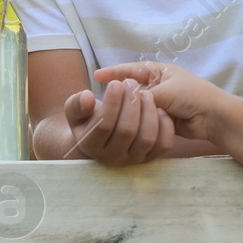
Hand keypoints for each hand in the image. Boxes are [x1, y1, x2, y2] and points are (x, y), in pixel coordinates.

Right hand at [62, 78, 176, 164]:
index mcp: (90, 145)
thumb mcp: (77, 109)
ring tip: (146, 93)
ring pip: (146, 139)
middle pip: (126, 131)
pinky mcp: (150, 157)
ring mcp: (133, 159)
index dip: (111, 103)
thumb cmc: (89, 116)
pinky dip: (164, 125)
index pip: (103, 125)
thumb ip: (77, 103)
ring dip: (149, 112)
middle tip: (131, 83)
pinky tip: (159, 108)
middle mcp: (111, 157)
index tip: (116, 83)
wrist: (103, 133)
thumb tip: (87, 97)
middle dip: (131, 103)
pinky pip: (163, 145)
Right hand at [94, 61, 231, 141]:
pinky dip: (140, 121)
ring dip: (130, 110)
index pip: (131, 69)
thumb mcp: (163, 91)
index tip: (96, 76)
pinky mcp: (162, 119)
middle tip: (103, 100)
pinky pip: (145, 120)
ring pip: (137, 107)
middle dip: (120, 94)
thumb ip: (141, 96)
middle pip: (132, 89)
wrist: (213, 117)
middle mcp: (158, 85)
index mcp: (159, 72)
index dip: (114, 72)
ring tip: (115, 114)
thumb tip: (123, 99)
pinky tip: (129, 124)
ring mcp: (160, 103)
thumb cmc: (191, 96)